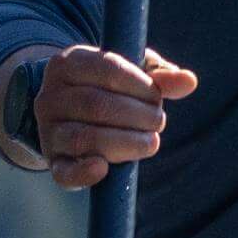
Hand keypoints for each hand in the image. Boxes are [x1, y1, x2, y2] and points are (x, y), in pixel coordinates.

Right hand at [0, 43, 197, 188]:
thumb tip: (189, 81)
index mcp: (68, 63)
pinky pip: (64, 172)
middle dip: (135, 116)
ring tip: (150, 143)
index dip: (139, 85)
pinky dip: (83, 174)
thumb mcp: (129, 75)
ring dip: (123, 143)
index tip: (158, 99)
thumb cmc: (106, 89)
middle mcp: (50, 95)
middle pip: (96, 105)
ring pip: (83, 138)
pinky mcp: (53, 161)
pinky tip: (103, 169)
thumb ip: (158, 77)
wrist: (68, 115)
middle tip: (159, 122)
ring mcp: (48, 130)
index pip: (106, 69)